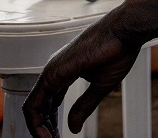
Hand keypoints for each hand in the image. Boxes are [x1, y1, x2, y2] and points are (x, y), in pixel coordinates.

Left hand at [24, 9, 142, 137]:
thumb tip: (73, 126)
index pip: (49, 103)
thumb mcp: (101, 85)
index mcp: (64, 73)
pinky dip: (37, 122)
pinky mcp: (53, 72)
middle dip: (43, 128)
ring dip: (38, 128)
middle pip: (39, 107)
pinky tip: (46, 135)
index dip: (50, 123)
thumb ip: (84, 106)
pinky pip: (35, 103)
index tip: (58, 137)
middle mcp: (54, 71)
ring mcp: (51, 71)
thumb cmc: (118, 49)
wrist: (125, 30)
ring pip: (33, 107)